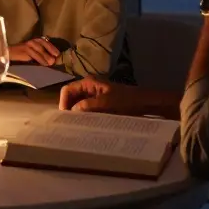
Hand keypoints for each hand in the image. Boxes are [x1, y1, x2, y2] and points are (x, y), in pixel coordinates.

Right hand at [8, 37, 60, 65]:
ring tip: (51, 62)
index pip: (45, 42)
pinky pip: (34, 53)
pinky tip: (44, 64)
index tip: (58, 54)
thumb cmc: (22, 56)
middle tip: (57, 56)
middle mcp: (32, 41)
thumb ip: (41, 55)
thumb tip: (52, 60)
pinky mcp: (24, 49)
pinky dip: (40, 59)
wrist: (9, 54)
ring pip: (39, 48)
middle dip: (51, 49)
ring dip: (46, 55)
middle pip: (43, 43)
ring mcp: (28, 44)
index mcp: (35, 41)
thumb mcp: (33, 54)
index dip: (52, 47)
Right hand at [59, 78, 179, 118]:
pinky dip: (84, 116)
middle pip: (71, 97)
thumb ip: (88, 105)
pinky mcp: (100, 104)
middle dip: (69, 109)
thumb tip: (72, 111)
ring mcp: (94, 95)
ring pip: (78, 104)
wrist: (145, 103)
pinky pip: (87, 109)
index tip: (64, 117)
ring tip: (76, 126)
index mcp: (89, 82)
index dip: (63, 102)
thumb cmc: (127, 100)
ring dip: (76, 114)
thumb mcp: (107, 103)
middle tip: (69, 124)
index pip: (67, 90)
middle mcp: (89, 87)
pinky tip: (86, 125)